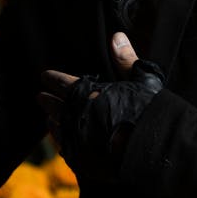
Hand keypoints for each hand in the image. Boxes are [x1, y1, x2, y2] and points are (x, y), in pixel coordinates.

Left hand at [38, 33, 165, 179]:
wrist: (156, 150)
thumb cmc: (150, 113)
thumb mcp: (142, 80)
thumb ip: (125, 60)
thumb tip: (116, 36)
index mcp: (88, 94)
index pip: (62, 83)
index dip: (52, 79)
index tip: (44, 76)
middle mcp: (77, 116)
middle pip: (54, 106)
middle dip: (47, 100)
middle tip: (40, 96)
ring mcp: (78, 140)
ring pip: (57, 128)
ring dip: (52, 121)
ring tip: (48, 118)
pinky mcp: (84, 161)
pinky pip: (66, 150)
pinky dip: (62, 142)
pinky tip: (61, 141)